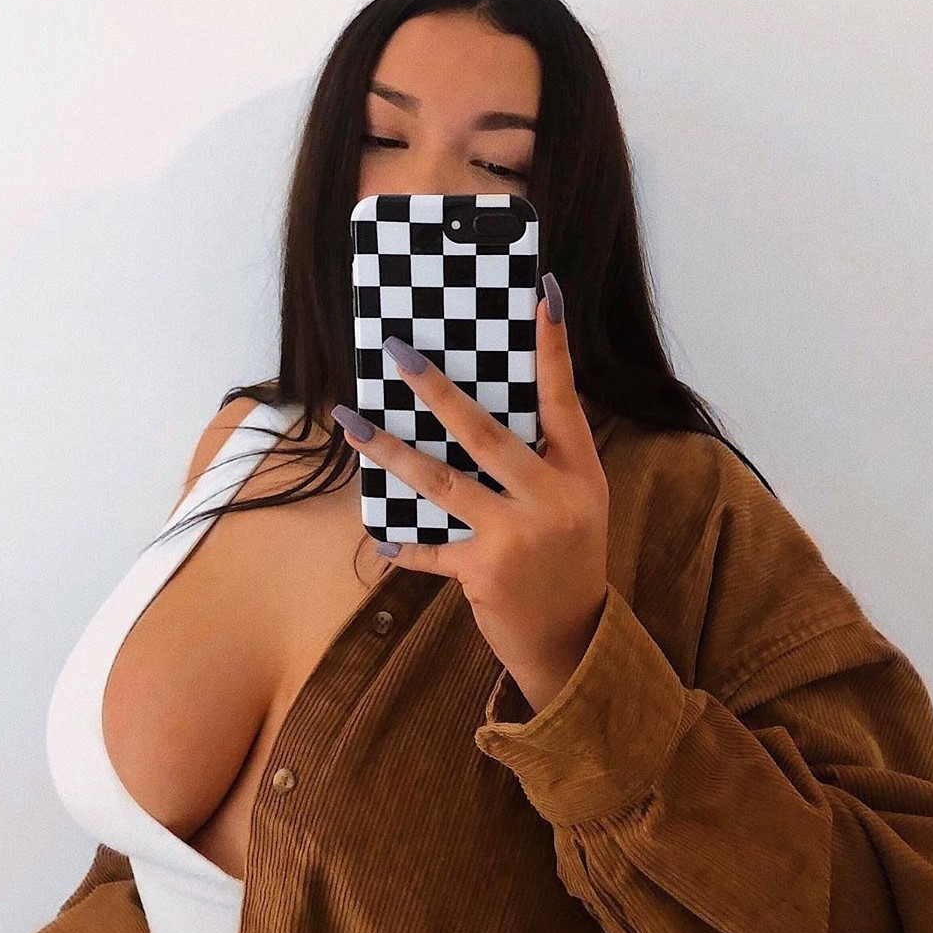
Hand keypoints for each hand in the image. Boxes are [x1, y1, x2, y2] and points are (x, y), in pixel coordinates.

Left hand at [333, 273, 609, 710]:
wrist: (573, 641)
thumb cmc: (568, 564)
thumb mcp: (574, 507)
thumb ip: (541, 465)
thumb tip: (473, 419)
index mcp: (580, 474)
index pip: (563, 398)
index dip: (553, 345)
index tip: (543, 292)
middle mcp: (553, 498)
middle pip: (485, 432)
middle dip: (436, 389)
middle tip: (398, 351)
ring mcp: (519, 535)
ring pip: (443, 481)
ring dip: (391, 450)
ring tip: (352, 422)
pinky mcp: (485, 572)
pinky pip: (430, 550)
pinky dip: (404, 547)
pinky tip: (380, 540)